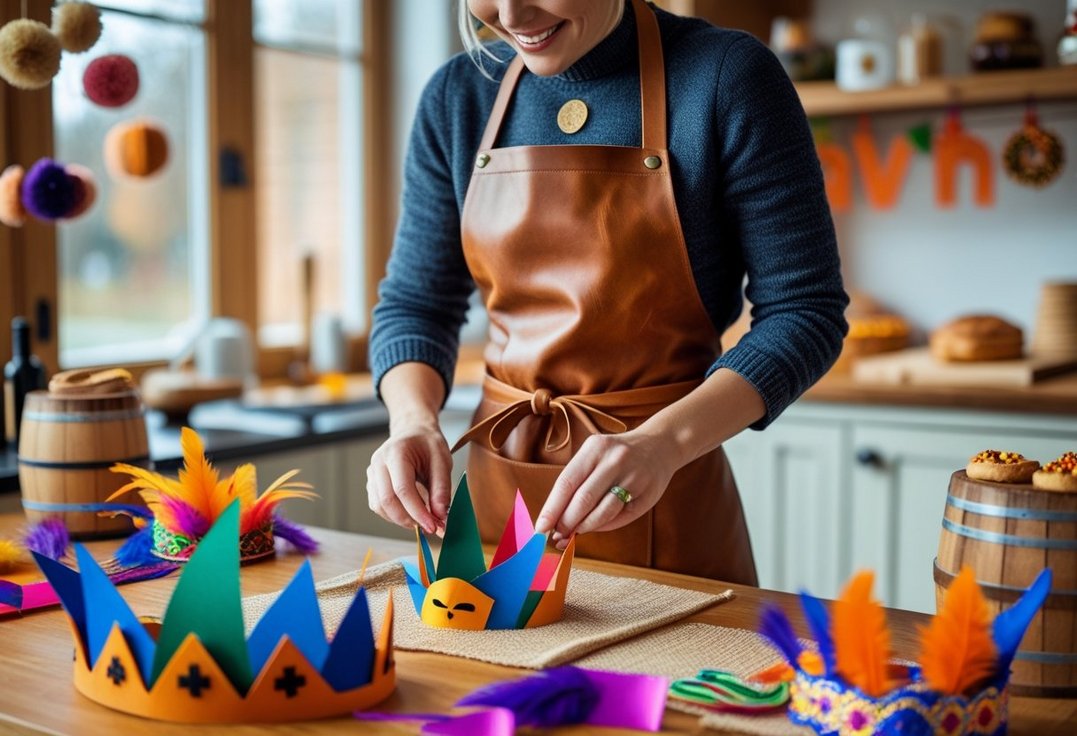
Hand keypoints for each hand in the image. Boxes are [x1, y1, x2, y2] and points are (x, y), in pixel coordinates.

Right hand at [366, 420, 451, 535]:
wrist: (413, 432)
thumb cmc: (428, 444)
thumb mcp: (442, 460)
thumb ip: (442, 489)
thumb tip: (440, 516)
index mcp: (396, 452)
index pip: (403, 489)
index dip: (418, 512)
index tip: (433, 526)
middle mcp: (378, 463)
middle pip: (387, 500)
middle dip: (409, 519)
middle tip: (430, 527)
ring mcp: (372, 473)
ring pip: (380, 506)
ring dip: (401, 519)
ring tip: (422, 520)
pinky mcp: (372, 483)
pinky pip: (378, 506)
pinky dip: (394, 515)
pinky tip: (411, 514)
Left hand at [535, 428, 680, 548]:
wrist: (660, 445)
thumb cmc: (616, 455)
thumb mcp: (595, 456)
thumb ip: (577, 483)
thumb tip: (556, 519)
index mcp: (595, 448)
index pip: (567, 483)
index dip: (552, 508)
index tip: (541, 527)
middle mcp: (614, 460)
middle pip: (583, 500)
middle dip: (567, 522)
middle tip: (558, 535)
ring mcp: (633, 477)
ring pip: (603, 511)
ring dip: (585, 527)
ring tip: (575, 532)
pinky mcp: (647, 494)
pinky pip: (621, 516)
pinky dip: (605, 525)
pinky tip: (597, 525)